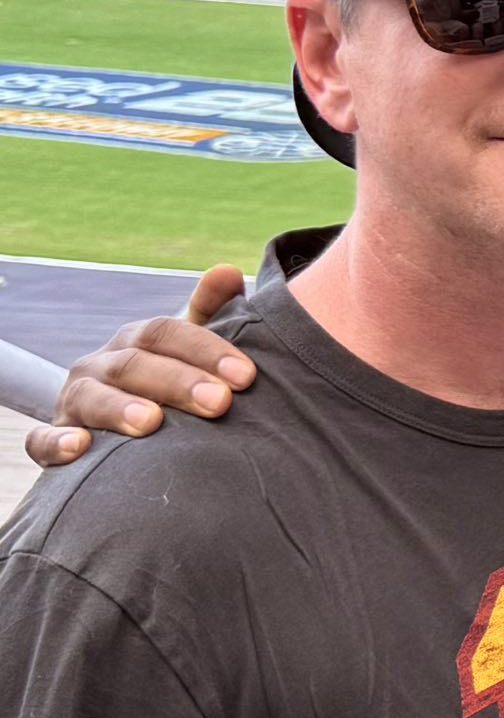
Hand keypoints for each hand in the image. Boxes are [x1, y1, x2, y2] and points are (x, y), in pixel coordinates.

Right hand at [26, 264, 252, 466]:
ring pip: (91, 397)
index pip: (166, 333)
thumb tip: (227, 270)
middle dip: (178, 382)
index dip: (206, 350)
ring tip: (151, 422)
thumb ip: (210, 312)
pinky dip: (56, 443)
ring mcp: (75, 400)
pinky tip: (79, 447)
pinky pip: (42, 440)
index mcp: (136, 341)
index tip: (246, 376)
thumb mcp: (188, 349)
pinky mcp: (56, 437)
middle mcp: (102, 364)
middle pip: (135, 364)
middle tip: (220, 402)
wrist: (122, 428)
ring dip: (120, 409)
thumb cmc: (170, 383)